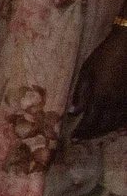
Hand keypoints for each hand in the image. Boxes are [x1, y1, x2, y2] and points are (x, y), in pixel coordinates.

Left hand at [67, 24, 126, 139]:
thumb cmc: (104, 56)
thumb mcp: (86, 72)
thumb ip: (80, 94)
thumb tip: (73, 113)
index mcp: (101, 97)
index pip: (90, 122)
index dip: (82, 132)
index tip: (74, 138)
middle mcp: (116, 103)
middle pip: (104, 126)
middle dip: (92, 134)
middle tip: (82, 138)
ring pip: (118, 123)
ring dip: (106, 131)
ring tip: (95, 134)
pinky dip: (121, 124)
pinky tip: (117, 127)